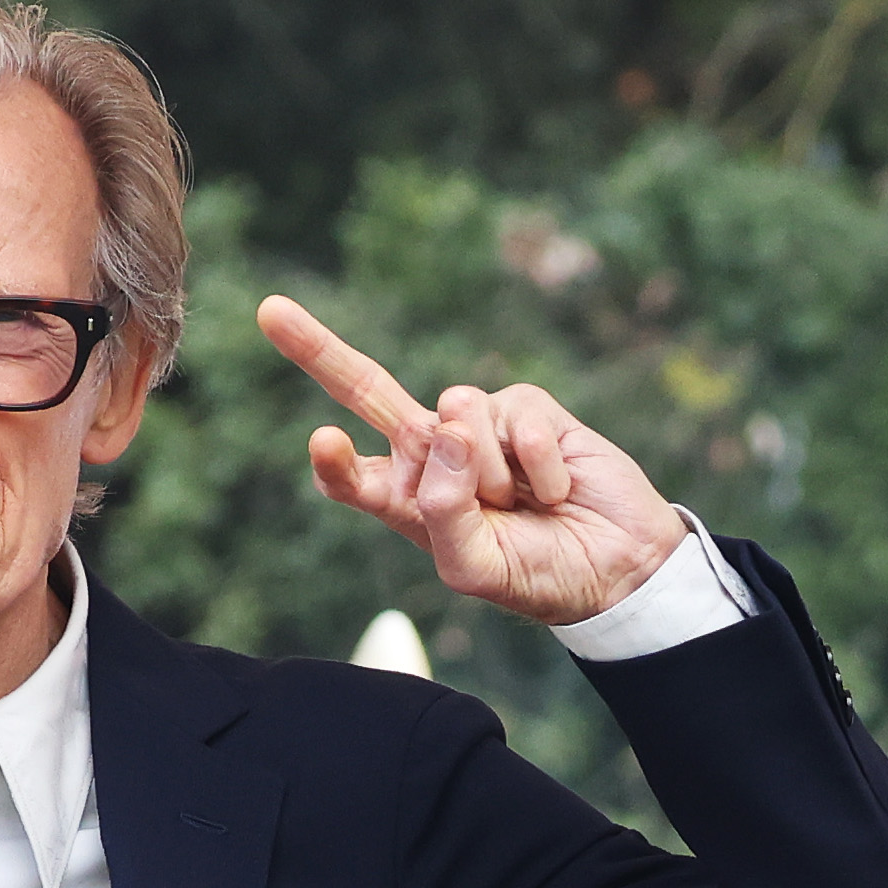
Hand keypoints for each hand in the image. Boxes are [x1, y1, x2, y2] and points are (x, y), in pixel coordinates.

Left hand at [262, 295, 692, 629]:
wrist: (618, 567)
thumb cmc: (540, 576)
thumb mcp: (477, 568)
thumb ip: (444, 511)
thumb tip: (447, 423)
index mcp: (409, 503)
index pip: (354, 477)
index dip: (336, 462)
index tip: (323, 440)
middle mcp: (434, 456)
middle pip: (368, 394)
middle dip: (319, 351)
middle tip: (270, 311)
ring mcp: (476, 427)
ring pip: (456, 416)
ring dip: (492, 471)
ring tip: (523, 504)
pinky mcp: (524, 408)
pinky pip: (513, 420)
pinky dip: (537, 465)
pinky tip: (555, 487)